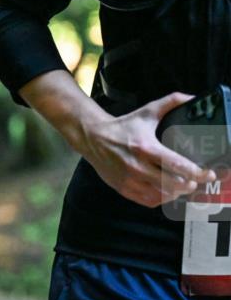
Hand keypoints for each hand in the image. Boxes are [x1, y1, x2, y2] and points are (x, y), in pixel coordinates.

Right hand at [77, 92, 216, 207]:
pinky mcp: (124, 189)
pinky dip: (162, 199)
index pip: (176, 165)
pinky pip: (149, 201)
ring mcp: (129, 180)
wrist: (92, 138)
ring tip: (183, 186)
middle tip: (196, 179)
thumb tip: (193, 98)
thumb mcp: (146, 112)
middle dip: (189, 184)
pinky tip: (167, 191)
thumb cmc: (122, 127)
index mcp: (145, 147)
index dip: (196, 172)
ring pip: (162, 195)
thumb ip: (171, 102)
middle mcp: (137, 166)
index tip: (207, 173)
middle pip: (172, 184)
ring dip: (176, 193)